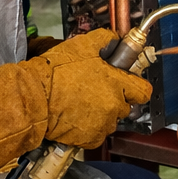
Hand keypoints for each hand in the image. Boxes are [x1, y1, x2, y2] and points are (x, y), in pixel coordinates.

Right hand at [0, 29, 151, 173]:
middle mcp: (114, 107)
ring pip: (111, 120)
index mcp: (117, 84)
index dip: (135, 86)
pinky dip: (90, 128)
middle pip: (126, 106)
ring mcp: (103, 125)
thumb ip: (105, 40)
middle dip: (115, 99)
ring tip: (82, 104)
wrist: (34, 98)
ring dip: (102, 114)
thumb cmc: (57, 71)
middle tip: (97, 91)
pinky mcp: (90, 140)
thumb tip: (117, 39)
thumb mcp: (82, 46)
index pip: (143, 91)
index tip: (126, 83)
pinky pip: (97, 134)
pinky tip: (76, 117)